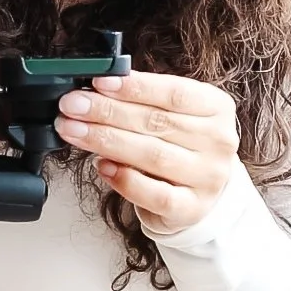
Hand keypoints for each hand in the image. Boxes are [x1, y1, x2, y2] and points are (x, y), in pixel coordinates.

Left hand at [54, 69, 239, 236]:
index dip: (134, 87)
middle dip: (107, 112)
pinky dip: (124, 179)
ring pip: (152, 155)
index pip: (174, 93)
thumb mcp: (172, 113)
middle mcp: (218, 141)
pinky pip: (155, 194)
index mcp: (216, 107)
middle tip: (73, 106)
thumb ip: (142, 99)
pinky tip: (101, 166)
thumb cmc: (180, 144)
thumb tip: (96, 89)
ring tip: (74, 131)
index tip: (98, 83)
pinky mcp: (192, 208)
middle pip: (156, 122)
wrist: (201, 192)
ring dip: (106, 141)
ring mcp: (208, 177)